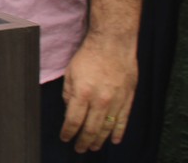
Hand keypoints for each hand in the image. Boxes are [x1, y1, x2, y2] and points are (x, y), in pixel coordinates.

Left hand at [60, 34, 137, 151]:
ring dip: (99, 140)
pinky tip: (114, 140)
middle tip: (79, 149)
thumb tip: (69, 109)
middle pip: (91, 128)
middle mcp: (100, 100)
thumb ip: (69, 93)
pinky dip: (118, 132)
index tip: (65, 138)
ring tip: (93, 147)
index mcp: (83, 93)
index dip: (68, 132)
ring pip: (107, 127)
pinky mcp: (128, 99)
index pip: (74, 120)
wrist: (112, 44)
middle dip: (83, 141)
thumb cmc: (89, 55)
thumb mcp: (70, 73)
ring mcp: (116, 101)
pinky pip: (123, 120)